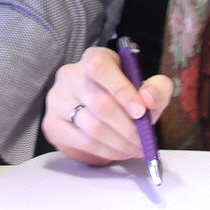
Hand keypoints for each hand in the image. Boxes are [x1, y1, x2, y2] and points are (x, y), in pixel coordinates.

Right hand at [42, 47, 172, 166]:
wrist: (100, 115)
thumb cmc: (126, 98)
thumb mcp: (148, 89)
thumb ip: (157, 89)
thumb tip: (147, 99)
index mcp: (94, 57)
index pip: (100, 67)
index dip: (122, 90)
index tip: (141, 112)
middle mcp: (70, 74)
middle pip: (100, 103)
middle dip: (127, 127)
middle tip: (143, 141)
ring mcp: (56, 99)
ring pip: (92, 126)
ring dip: (119, 142)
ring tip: (134, 148)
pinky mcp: (52, 124)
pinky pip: (82, 142)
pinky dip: (105, 151)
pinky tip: (118, 151)